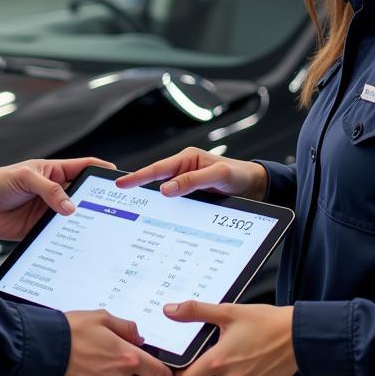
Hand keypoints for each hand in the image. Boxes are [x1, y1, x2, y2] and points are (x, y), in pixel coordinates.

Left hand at [0, 157, 113, 239]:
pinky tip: (76, 244)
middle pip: (83, 196)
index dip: (101, 172)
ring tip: (98, 230)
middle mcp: (56, 191)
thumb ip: (48, 190)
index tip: (118, 180)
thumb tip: (70, 207)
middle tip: (113, 211)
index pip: (84, 168)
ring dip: (83, 223)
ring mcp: (49, 211)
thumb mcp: (25, 177)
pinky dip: (67, 239)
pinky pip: (59, 234)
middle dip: (97, 202)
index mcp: (55, 172)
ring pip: (73, 217)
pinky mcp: (41, 229)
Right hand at [47, 310, 174, 375]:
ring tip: (89, 367)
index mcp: (128, 358)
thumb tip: (137, 337)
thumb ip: (126, 328)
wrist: (41, 352)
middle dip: (125, 373)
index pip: (160, 373)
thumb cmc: (69, 333)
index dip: (165, 375)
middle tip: (105, 359)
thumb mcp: (102, 317)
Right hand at [115, 147, 267, 200]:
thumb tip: (166, 189)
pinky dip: (164, 208)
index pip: (157, 169)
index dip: (138, 176)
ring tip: (130, 208)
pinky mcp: (192, 196)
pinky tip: (156, 216)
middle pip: (156, 180)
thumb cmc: (239, 175)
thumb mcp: (218, 175)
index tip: (120, 183)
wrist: (257, 186)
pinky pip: (174, 202)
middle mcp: (184, 169)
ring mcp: (187, 183)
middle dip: (137, 186)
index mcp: (187, 158)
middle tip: (118, 194)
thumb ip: (192, 181)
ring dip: (151, 199)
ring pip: (164, 192)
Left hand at [166, 300, 296, 375]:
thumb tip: (170, 311)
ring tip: (236, 355)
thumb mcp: (228, 312)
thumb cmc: (265, 323)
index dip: (183, 372)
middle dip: (206, 370)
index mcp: (218, 362)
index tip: (188, 361)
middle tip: (218, 350)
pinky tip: (249, 363)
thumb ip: (196, 312)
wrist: (298, 337)